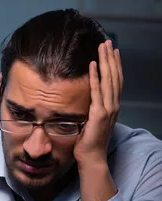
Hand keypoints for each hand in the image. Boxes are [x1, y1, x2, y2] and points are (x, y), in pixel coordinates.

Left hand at [74, 40, 122, 166]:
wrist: (91, 158)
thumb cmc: (88, 142)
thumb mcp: (91, 121)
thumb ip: (91, 108)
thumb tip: (84, 99)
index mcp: (112, 106)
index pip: (116, 81)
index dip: (115, 65)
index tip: (113, 51)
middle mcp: (113, 106)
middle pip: (114, 77)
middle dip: (111, 58)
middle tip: (107, 42)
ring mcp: (108, 110)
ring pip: (108, 80)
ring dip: (105, 62)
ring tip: (102, 48)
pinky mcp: (99, 114)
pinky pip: (97, 92)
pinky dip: (95, 77)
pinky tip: (93, 65)